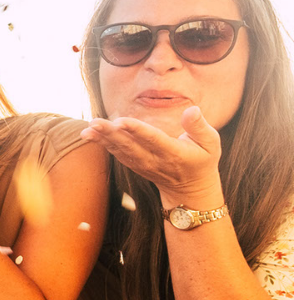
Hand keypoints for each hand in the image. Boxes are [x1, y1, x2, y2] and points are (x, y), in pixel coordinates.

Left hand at [81, 106, 222, 206]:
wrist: (190, 190)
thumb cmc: (202, 160)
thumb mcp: (211, 144)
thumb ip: (200, 126)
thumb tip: (192, 109)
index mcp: (174, 153)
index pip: (153, 139)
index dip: (137, 130)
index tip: (121, 121)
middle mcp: (155, 160)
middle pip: (130, 146)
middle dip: (111, 134)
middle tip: (94, 122)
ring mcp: (143, 165)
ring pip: (120, 151)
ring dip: (102, 139)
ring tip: (88, 128)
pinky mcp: (135, 165)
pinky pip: (118, 154)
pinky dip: (103, 145)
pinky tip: (91, 134)